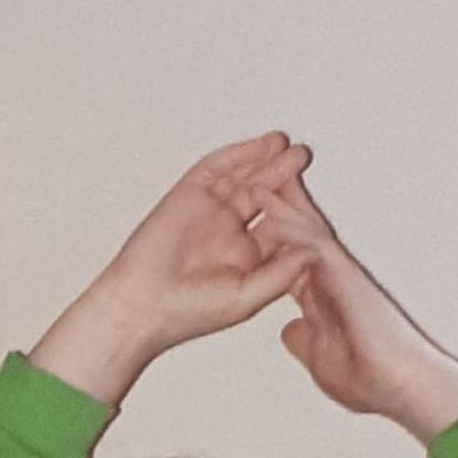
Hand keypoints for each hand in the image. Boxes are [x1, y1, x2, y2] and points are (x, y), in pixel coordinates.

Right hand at [30, 135, 315, 408]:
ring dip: (263, 160)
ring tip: (285, 144)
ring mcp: (208, 212)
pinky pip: (214, 169)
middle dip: (283, 175)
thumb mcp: (246, 298)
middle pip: (264, 194)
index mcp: (247, 258)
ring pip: (242, 178)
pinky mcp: (187, 197)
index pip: (280, 224)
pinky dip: (235, 155)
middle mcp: (229, 232)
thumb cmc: (187, 313)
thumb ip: (281, 274)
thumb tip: (313, 251)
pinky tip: (255, 146)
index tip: (316, 199)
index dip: (299, 209)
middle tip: (302, 156)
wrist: (141, 307)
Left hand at [254, 190, 457, 442]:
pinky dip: (291, 230)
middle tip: (257, 174)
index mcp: (324, 294)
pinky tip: (269, 214)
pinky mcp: (348, 280)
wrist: (399, 387)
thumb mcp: (319, 358)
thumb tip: (290, 331)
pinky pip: (314, 247)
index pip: (291, 256)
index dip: (271, 236)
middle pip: (300, 233)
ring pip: (306, 231)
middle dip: (279, 205)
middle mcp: (333, 278)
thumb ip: (306, 340)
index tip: (249, 220)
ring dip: (281, 205)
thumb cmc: (368, 380)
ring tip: (256, 177)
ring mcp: (341, 276)